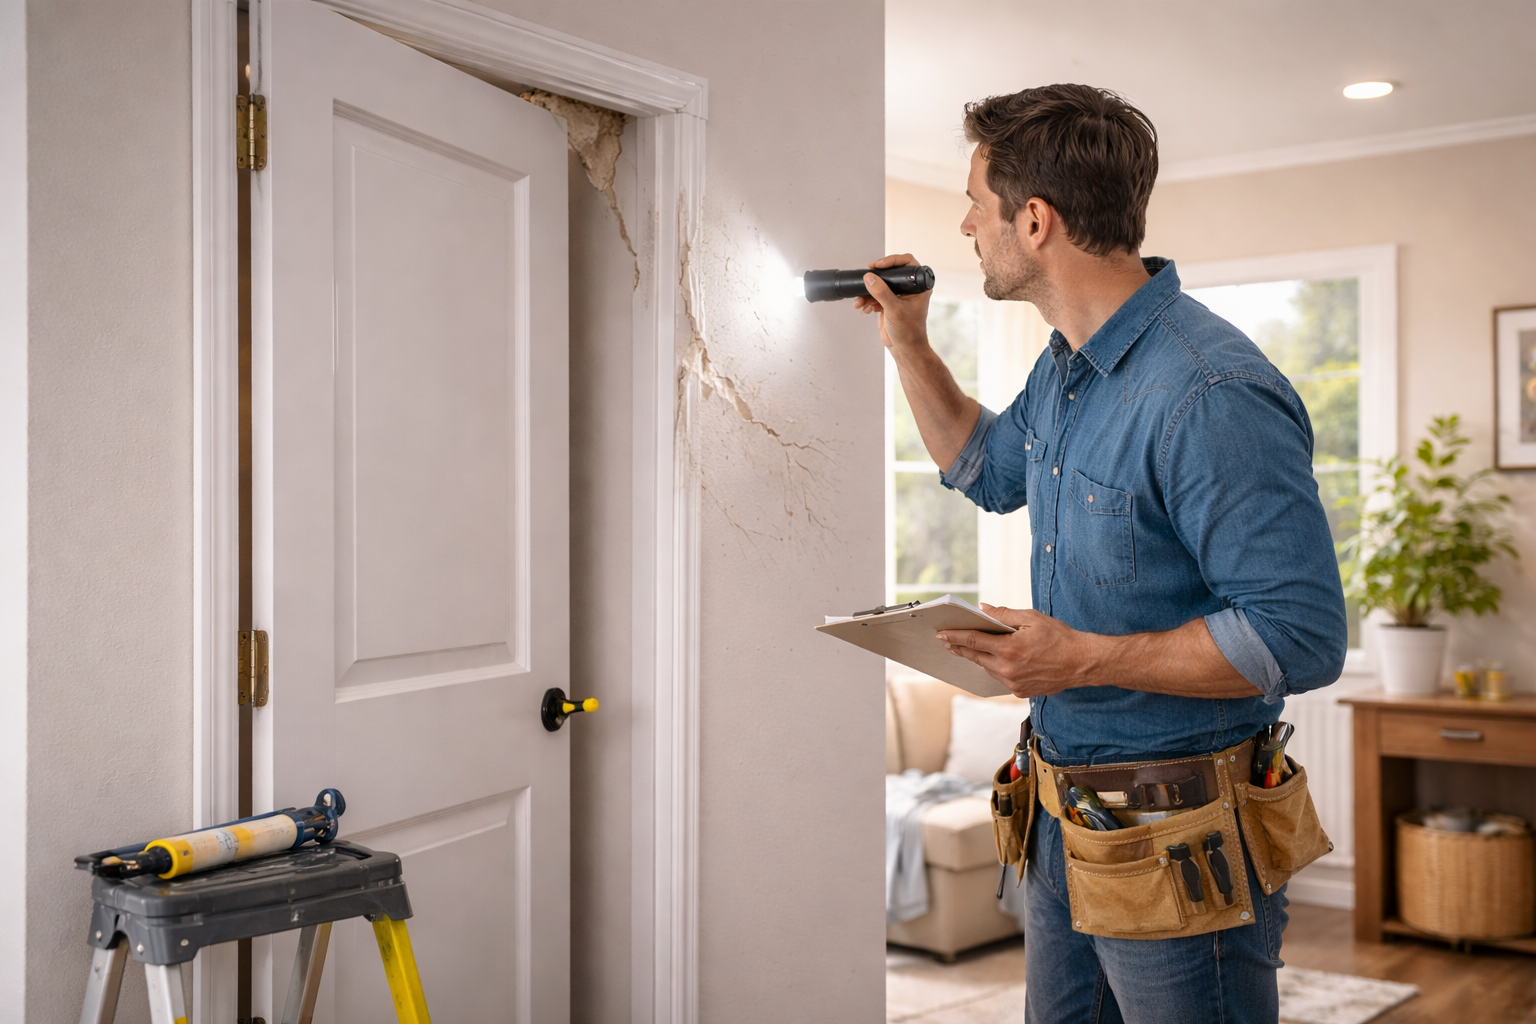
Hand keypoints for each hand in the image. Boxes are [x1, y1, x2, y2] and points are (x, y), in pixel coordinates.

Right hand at [852, 253, 931, 354]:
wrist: (904, 349)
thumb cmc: (909, 332)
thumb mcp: (894, 310)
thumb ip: (881, 292)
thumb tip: (869, 278)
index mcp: (919, 286)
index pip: (907, 263)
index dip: (892, 261)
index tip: (878, 265)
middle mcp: (909, 289)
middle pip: (890, 273)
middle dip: (876, 277)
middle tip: (867, 276)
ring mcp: (898, 296)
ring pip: (880, 285)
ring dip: (867, 292)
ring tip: (860, 300)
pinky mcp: (888, 303)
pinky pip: (874, 296)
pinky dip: (867, 301)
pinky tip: (864, 308)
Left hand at [938, 604, 1101, 697]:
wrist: (1082, 663)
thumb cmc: (1060, 637)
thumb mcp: (1032, 618)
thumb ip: (1004, 615)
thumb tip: (984, 609)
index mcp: (1009, 649)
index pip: (973, 641)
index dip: (955, 637)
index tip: (941, 634)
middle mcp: (1008, 669)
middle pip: (976, 657)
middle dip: (960, 648)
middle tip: (948, 642)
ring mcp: (1014, 683)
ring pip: (988, 668)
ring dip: (979, 658)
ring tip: (969, 648)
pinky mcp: (1020, 691)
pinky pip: (1001, 678)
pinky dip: (996, 667)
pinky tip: (996, 660)